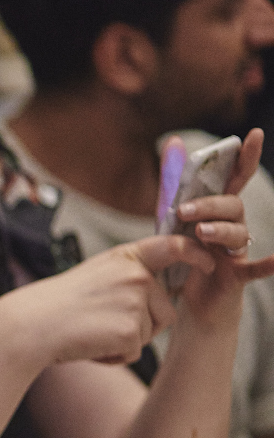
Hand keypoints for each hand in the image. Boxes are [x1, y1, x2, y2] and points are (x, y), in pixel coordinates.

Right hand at [0, 236, 216, 366]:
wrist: (30, 325)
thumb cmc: (56, 305)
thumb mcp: (95, 276)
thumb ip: (127, 277)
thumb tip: (154, 293)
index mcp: (125, 258)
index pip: (172, 246)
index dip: (196, 253)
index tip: (209, 261)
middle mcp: (136, 275)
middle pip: (165, 309)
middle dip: (140, 324)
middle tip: (99, 322)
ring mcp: (135, 301)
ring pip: (150, 332)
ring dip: (125, 341)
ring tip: (91, 332)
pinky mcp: (131, 330)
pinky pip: (134, 352)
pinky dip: (113, 356)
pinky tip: (89, 344)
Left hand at [167, 130, 273, 319]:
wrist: (192, 302)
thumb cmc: (187, 255)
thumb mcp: (175, 218)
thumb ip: (175, 184)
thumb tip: (172, 141)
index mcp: (218, 211)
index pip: (235, 179)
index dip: (246, 157)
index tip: (254, 135)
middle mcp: (232, 226)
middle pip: (232, 205)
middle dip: (210, 204)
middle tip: (183, 211)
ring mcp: (237, 250)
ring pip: (237, 232)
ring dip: (220, 230)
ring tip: (200, 233)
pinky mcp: (237, 275)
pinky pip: (256, 268)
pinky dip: (268, 264)